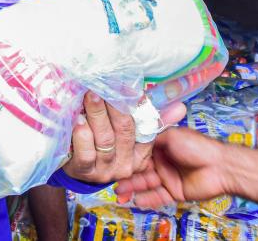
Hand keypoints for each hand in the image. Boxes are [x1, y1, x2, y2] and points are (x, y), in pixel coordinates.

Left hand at [63, 93, 185, 183]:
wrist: (77, 167)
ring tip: (90, 95)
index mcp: (141, 154)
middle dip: (114, 105)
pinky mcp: (86, 172)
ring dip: (97, 114)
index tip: (129, 87)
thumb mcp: (125, 131)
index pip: (145, 128)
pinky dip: (82, 136)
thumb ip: (148, 117)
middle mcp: (127, 165)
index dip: (138, 105)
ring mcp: (106, 170)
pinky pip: (86, 154)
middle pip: (124, 130)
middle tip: (104, 85)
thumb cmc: (103, 143)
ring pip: (105, 139)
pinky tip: (78, 120)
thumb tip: (180, 107)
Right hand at [114, 127, 229, 208]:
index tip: (112, 161)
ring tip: (119, 194)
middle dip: (126, 176)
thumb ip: (153, 137)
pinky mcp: (174, 192)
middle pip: (140, 170)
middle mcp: (162, 162)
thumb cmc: (197, 147)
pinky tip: (135, 201)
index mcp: (161, 146)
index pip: (139, 153)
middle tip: (111, 182)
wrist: (220, 167)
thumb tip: (135, 136)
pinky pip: (158, 197)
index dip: (126, 158)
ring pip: (146, 184)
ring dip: (133, 188)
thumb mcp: (172, 135)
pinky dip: (147, 200)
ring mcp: (168, 178)